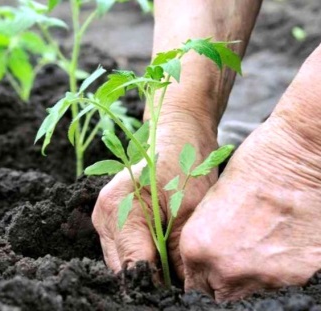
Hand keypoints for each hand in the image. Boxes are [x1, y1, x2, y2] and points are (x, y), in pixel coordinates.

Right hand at [92, 112, 217, 277]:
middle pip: (122, 267)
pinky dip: (142, 255)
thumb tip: (180, 288)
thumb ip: (179, 255)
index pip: (131, 267)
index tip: (176, 292)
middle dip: (149, 279)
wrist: (178, 136)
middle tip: (178, 283)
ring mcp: (104, 217)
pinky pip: (124, 248)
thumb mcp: (189, 212)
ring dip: (146, 267)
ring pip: (122, 260)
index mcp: (118, 210)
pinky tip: (162, 252)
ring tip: (172, 267)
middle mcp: (103, 216)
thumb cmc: (185, 165)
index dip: (154, 285)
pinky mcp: (112, 217)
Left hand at [180, 45, 320, 300]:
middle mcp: (225, 268)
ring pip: (249, 294)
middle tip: (233, 261)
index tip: (209, 271)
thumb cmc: (251, 168)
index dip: (202, 277)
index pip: (193, 284)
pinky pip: (279, 285)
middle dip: (222, 283)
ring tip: (257, 250)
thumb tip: (209, 261)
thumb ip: (206, 241)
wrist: (295, 157)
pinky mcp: (297, 275)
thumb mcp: (211, 205)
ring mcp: (263, 276)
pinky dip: (277, 273)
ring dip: (249, 278)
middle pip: (220, 295)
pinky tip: (278, 247)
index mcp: (197, 248)